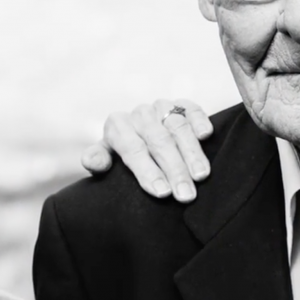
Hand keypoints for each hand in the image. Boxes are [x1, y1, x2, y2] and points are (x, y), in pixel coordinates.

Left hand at [82, 99, 212, 202]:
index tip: (162, 193)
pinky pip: (192, 109)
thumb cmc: (121, 157)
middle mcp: (139, 114)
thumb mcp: (106, 159)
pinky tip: (206, 136)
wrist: (137, 136)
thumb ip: (97, 160)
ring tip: (201, 176)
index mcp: (116, 126)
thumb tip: (93, 162)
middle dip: (174, 169)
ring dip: (191, 152)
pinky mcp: (182, 105)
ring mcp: (161, 107)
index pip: (133, 149)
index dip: (148, 172)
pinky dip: (200, 120)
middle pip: (158, 140)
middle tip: (186, 195)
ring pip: (178, 126)